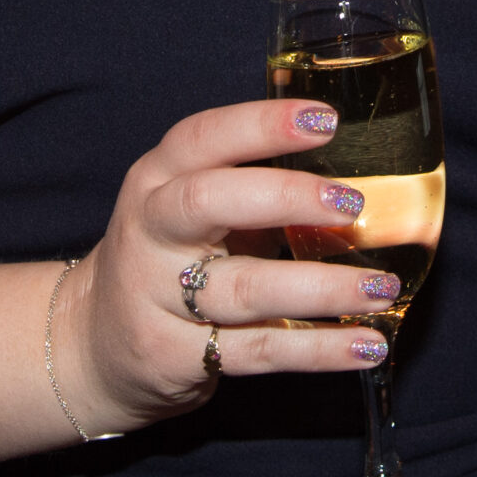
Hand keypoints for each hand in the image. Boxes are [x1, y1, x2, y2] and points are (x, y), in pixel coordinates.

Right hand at [51, 100, 395, 433]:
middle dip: (285, 197)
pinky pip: (257, 350)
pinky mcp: (175, 357)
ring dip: (321, 288)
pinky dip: (318, 348)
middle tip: (353, 204)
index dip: (263, 124)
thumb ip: (256, 187)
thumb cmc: (170, 256)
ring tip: (381, 286)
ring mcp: (156, 298)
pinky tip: (365, 344)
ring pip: (242, 289)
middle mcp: (150, 231)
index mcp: (157, 179)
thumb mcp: (193, 207)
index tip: (326, 120)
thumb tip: (359, 177)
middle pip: (207, 202)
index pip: (203, 138)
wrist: (96, 344)